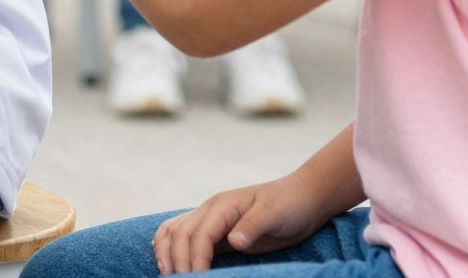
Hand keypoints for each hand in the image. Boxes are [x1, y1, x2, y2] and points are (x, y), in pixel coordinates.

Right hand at [152, 171, 328, 273]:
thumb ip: (253, 226)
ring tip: (167, 275)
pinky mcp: (215, 231)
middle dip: (177, 260)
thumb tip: (233, 241)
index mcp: (223, 206)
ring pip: (174, 231)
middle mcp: (211, 210)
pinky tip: (166, 260)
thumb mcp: (275, 214)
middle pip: (180, 234)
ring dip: (166, 252)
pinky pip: (184, 235)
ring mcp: (210, 219)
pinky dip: (170, 247)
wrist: (301, 198)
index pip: (199, 233)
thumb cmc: (289, 205)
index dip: (195, 257)